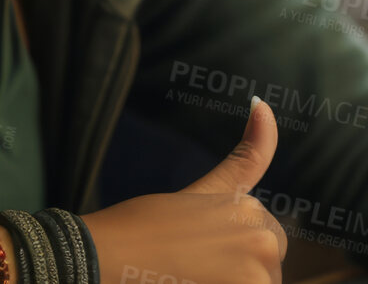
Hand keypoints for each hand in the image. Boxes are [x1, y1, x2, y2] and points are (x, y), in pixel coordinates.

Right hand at [83, 97, 289, 283]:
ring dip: (226, 283)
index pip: (263, 245)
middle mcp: (262, 238)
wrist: (104, 256)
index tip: (191, 249)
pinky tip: (191, 280)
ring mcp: (256, 271)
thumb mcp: (201, 191)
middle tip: (188, 266)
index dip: (228, 253)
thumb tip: (262, 101)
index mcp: (250, 211)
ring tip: (186, 276)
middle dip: (234, 272)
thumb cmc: (142, 225)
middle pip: (263, 270)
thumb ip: (244, 159)